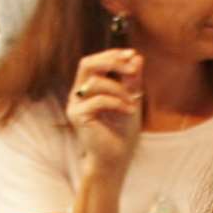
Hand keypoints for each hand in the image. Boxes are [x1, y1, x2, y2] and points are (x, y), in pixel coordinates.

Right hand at [67, 48, 143, 176]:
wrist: (115, 159)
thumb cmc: (122, 132)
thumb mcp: (131, 99)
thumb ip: (132, 79)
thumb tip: (137, 57)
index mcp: (88, 87)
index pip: (95, 62)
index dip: (112, 54)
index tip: (132, 54)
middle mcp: (78, 93)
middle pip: (87, 64)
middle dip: (111, 62)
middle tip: (132, 68)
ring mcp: (75, 105)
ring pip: (95, 82)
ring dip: (120, 90)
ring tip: (134, 103)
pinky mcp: (77, 116)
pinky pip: (98, 100)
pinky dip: (117, 103)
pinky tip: (129, 111)